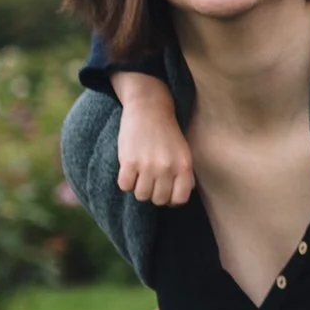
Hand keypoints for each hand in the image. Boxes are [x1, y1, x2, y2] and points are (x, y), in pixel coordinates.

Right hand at [114, 81, 193, 205]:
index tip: (165, 191)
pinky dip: (125, 182)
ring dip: (139, 189)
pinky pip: (125, 186)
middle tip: (150, 182)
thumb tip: (178, 198)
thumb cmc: (168, 134)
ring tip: (140, 176)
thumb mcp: (184, 153)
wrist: (150, 109)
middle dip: (154, 194)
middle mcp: (168, 168)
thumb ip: (184, 175)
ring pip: (141, 195)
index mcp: (184, 166)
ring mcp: (148, 165)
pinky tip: (129, 171)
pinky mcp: (129, 161)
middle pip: (158, 200)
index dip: (170, 199)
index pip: (179, 199)